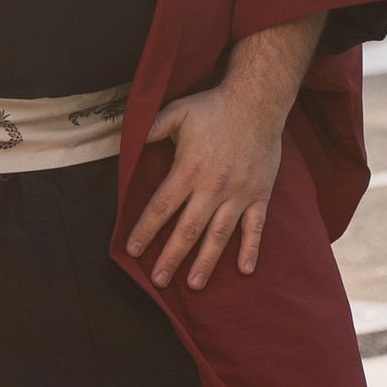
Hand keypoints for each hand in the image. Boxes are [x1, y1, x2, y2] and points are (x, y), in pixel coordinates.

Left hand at [124, 13, 324, 290]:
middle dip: (171, 258)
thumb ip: (150, 129)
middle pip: (187, 230)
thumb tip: (126, 142)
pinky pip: (256, 227)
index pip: (161, 207)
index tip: (132, 250)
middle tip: (158, 281)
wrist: (258, 102)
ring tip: (194, 285)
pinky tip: (244, 270)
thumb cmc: (213, 107)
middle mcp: (212, 188)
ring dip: (206, 262)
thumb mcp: (176, 112)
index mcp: (189, 169)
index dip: (145, 230)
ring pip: (219, 235)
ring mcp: (238, 194)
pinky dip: (251, 249)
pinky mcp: (260, 195)